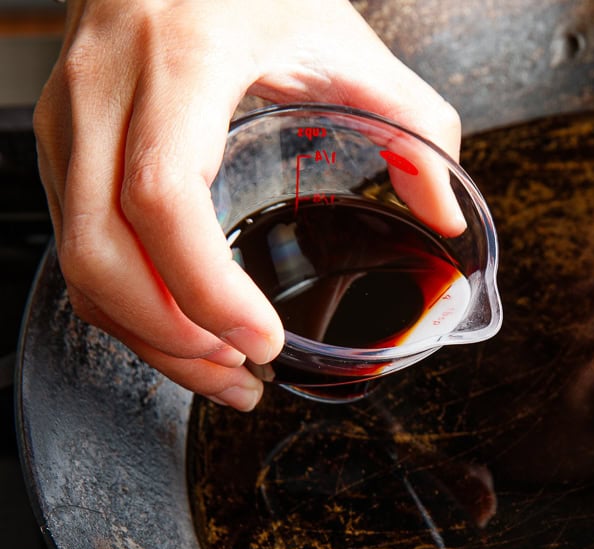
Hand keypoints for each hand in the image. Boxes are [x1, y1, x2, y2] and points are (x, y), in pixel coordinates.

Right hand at [34, 0, 460, 409]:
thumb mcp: (348, 40)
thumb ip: (415, 125)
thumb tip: (445, 216)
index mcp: (182, 58)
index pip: (163, 193)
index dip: (205, 286)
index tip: (262, 340)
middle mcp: (106, 86)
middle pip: (99, 246)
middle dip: (170, 335)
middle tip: (244, 373)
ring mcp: (69, 114)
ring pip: (75, 257)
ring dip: (145, 335)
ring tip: (222, 372)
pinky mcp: (59, 139)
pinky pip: (72, 242)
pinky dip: (123, 304)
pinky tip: (182, 331)